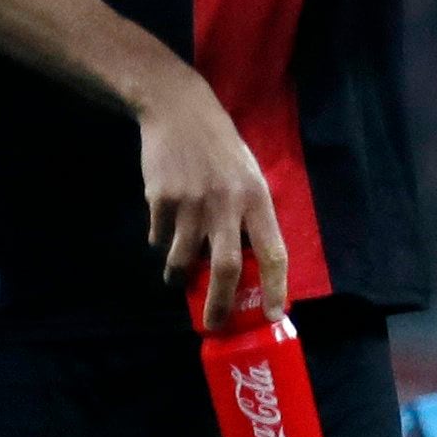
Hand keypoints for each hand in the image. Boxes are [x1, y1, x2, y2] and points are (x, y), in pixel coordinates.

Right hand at [134, 72, 284, 328]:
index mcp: (257, 199)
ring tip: (178, 278)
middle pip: (227, 268)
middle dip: (221, 303)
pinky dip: (161, 244)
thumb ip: (249, 215)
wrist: (178, 112)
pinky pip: (159, 237)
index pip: (273, 252)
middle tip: (214, 324)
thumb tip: (248, 262)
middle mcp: (227, 205)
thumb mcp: (248, 176)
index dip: (276, 287)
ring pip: (184, 258)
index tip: (273, 316)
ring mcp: (191, 203)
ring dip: (180, 275)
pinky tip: (163, 233)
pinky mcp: (160, 199)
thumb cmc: (220, 149)